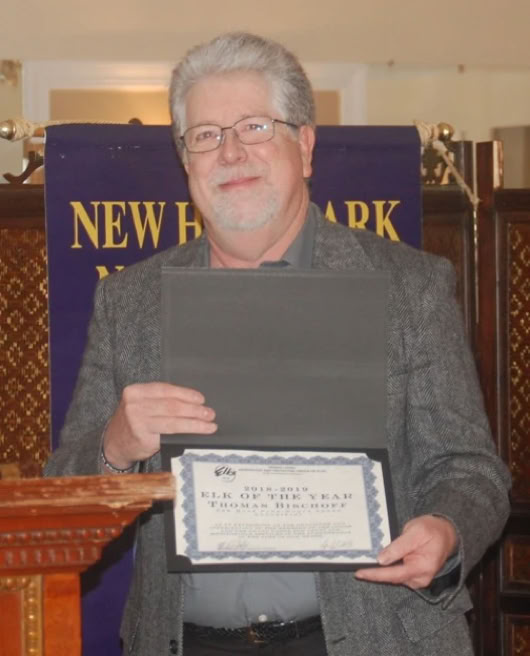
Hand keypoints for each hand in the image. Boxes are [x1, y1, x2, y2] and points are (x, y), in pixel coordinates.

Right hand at [102, 382, 216, 469]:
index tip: (201, 399)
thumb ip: (159, 399)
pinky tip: (197, 434)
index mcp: (135, 391)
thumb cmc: (134, 420)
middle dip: (194, 409)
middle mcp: (135, 405)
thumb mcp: (140, 403)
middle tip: (210, 413)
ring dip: (195, 423)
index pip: (166, 390)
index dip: (186, 394)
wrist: (114, 443)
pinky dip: (187, 433)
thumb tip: (193, 401)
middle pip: (172, 406)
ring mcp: (138, 423)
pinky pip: (170, 435)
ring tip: (209, 424)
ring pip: (174, 421)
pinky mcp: (144, 439)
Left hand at [355, 515, 457, 588]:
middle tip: (357, 564)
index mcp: (422, 568)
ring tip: (364, 562)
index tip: (359, 573)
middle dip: (375, 572)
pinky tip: (377, 562)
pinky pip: (398, 573)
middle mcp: (420, 578)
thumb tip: (381, 560)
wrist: (446, 532)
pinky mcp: (414, 575)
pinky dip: (387, 568)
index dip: (375, 574)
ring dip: (380, 570)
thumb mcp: (415, 532)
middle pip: (392, 577)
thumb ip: (398, 546)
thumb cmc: (431, 530)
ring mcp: (418, 578)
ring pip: (394, 576)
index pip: (393, 574)